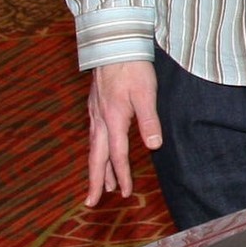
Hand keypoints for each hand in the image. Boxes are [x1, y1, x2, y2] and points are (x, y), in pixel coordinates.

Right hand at [84, 60, 160, 206]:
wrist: (115, 44)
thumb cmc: (133, 67)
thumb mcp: (146, 93)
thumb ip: (149, 120)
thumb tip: (153, 146)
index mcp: (113, 119)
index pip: (117, 155)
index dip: (122, 176)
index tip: (125, 193)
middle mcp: (99, 119)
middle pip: (96, 157)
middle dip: (96, 181)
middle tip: (91, 202)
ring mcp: (94, 113)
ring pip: (94, 147)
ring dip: (98, 168)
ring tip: (103, 186)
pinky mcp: (95, 106)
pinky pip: (94, 136)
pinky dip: (97, 151)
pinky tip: (100, 153)